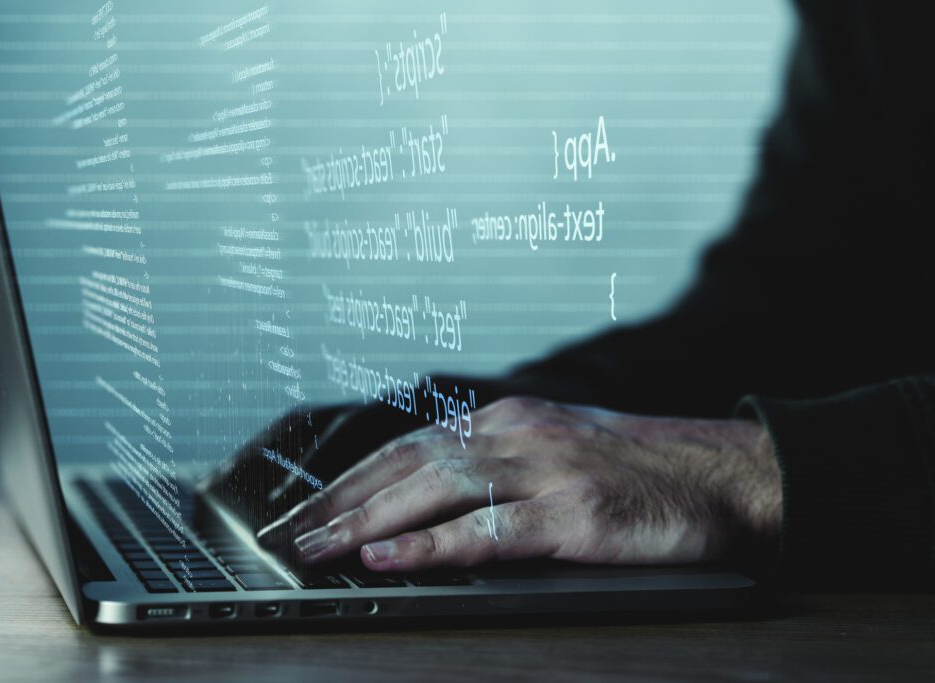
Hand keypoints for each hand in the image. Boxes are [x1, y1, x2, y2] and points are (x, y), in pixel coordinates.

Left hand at [257, 397, 781, 571]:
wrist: (728, 475)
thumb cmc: (644, 470)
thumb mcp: (562, 450)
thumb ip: (502, 466)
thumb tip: (435, 502)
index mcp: (512, 419)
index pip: (412, 445)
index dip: (355, 476)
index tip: (312, 504)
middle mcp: (520, 434)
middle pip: (409, 464)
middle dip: (342, 500)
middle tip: (291, 531)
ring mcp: (546, 471)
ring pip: (435, 490)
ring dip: (367, 520)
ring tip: (319, 546)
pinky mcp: (574, 515)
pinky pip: (486, 531)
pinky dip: (430, 546)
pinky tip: (388, 558)